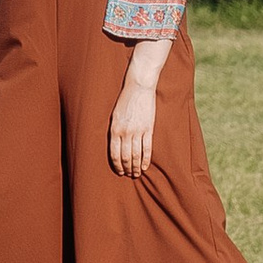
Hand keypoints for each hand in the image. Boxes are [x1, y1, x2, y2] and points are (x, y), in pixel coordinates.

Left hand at [108, 48, 164, 177]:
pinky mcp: (148, 129)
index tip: (119, 172)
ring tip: (136, 174)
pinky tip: (144, 167)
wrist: (138, 87)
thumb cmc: (125, 100)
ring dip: (136, 167)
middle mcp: (125, 132)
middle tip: (128, 175)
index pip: (115, 154)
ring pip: (136, 156)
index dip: (117, 166)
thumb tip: (115, 147)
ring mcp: (138, 131)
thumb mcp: (115, 116)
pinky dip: (145, 160)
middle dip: (127, 169)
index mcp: (115, 129)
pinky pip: (147, 149)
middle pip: (126, 157)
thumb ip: (115, 131)